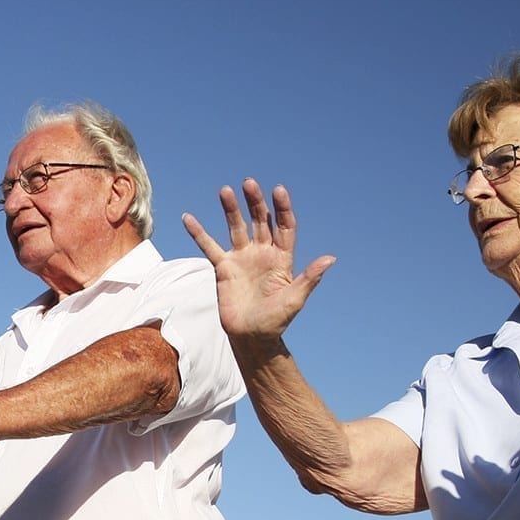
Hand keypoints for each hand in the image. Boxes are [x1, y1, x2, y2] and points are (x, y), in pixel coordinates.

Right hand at [182, 179, 334, 341]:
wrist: (250, 337)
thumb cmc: (276, 320)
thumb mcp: (295, 299)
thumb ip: (309, 277)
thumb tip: (330, 259)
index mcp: (281, 258)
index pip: (283, 226)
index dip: (282, 209)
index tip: (279, 191)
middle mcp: (262, 253)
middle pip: (259, 220)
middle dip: (255, 202)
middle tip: (249, 183)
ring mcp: (242, 258)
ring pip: (236, 227)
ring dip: (231, 209)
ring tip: (225, 191)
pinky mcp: (223, 267)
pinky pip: (209, 246)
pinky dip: (198, 233)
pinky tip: (188, 218)